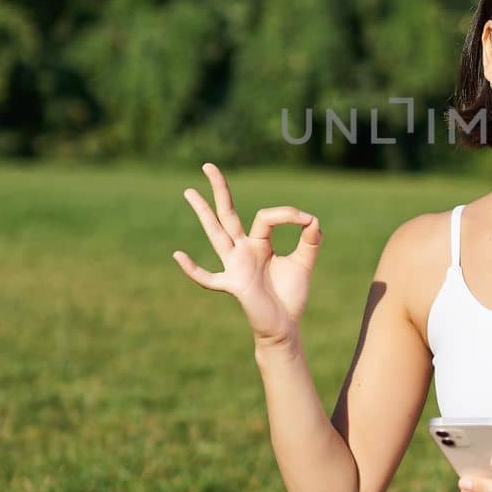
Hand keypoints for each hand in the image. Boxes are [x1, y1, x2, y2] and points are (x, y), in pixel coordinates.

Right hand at [172, 161, 321, 345]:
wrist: (285, 326)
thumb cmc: (290, 295)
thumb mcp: (304, 263)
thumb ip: (311, 241)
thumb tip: (313, 219)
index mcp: (258, 243)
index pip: (266, 216)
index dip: (288, 214)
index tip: (308, 221)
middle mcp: (242, 250)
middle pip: (228, 214)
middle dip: (220, 190)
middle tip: (208, 165)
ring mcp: (234, 266)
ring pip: (216, 233)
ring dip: (203, 213)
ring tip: (189, 191)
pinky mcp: (233, 285)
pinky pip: (209, 278)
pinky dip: (193, 269)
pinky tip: (178, 255)